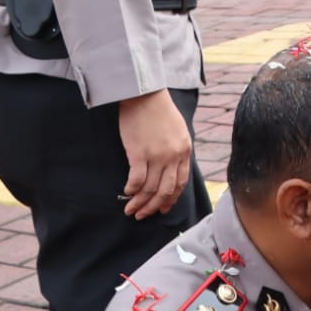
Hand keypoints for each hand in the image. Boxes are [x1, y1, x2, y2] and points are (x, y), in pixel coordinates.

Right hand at [117, 90, 194, 218]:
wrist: (144, 94)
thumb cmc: (159, 110)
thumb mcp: (178, 130)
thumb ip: (177, 149)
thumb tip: (171, 169)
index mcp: (185, 150)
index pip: (180, 183)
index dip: (171, 198)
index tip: (163, 208)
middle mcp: (173, 156)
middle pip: (165, 190)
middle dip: (154, 206)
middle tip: (144, 215)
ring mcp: (157, 156)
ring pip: (150, 189)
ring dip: (140, 203)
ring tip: (131, 210)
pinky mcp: (139, 153)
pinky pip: (136, 180)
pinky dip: (132, 190)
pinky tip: (126, 193)